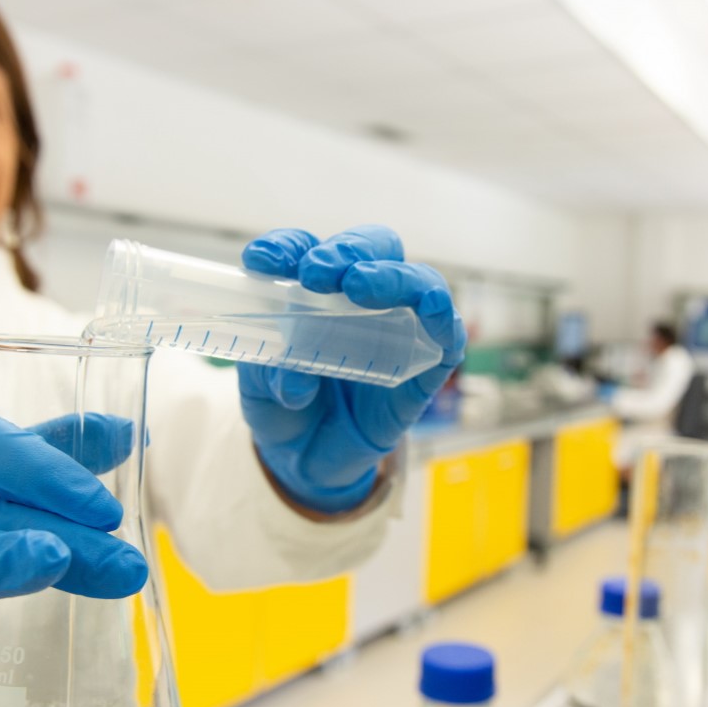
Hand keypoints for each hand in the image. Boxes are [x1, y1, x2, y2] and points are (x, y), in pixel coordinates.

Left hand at [237, 226, 465, 512]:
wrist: (306, 459)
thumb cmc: (283, 406)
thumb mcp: (260, 387)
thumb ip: (271, 374)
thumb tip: (296, 381)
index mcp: (313, 290)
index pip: (305, 250)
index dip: (286, 247)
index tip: (261, 262)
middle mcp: (361, 299)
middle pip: (371, 249)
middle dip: (345, 251)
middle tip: (316, 273)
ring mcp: (399, 327)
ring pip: (415, 280)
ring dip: (391, 275)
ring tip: (361, 285)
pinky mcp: (427, 364)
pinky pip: (447, 333)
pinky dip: (442, 314)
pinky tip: (428, 308)